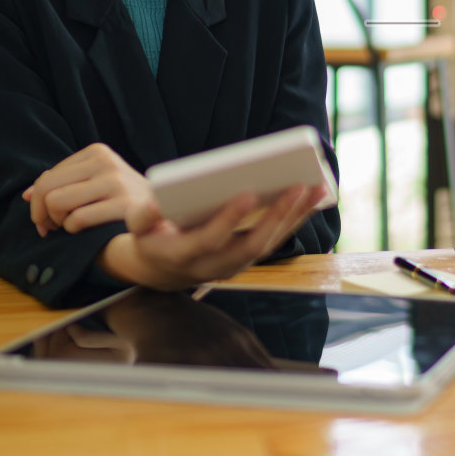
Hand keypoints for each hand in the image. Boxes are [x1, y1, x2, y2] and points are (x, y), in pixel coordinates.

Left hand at [22, 143, 156, 236]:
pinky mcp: (124, 206)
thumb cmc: (124, 200)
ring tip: (70, 227)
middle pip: (45, 189)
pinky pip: (77, 220)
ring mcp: (117, 183)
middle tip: (50, 228)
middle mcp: (106, 163)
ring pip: (56, 204)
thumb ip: (63, 184)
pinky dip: (74, 230)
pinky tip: (86, 232)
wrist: (167, 213)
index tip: (46, 219)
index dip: (37, 203)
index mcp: (97, 152)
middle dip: (40, 214)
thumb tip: (26, 195)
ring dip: (58, 222)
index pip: (45, 178)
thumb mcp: (95, 182)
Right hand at [116, 183, 327, 290]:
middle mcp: (215, 266)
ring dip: (295, 216)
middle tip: (298, 185)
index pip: (210, 240)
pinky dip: (297, 218)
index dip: (228, 219)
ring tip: (316, 186)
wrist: (162, 270)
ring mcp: (236, 264)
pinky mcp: (249, 257)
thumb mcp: (138, 229)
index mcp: (184, 255)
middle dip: (276, 216)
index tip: (247, 193)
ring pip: (271, 243)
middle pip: (252, 245)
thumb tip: (153, 205)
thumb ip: (141, 217)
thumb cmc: (152, 238)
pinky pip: (277, 238)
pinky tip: (314, 195)